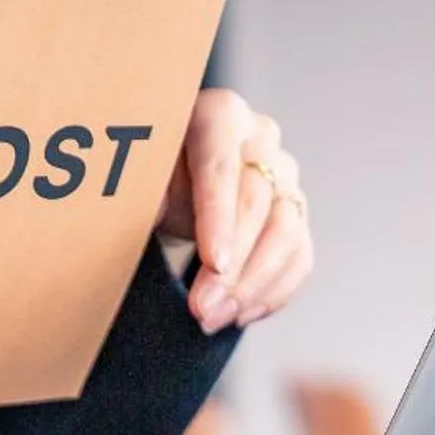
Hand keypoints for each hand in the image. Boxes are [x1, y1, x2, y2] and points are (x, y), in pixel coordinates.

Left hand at [159, 88, 314, 333]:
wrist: (169, 185)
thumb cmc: (147, 177)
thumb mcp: (135, 178)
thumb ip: (139, 188)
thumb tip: (152, 213)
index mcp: (218, 115)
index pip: (222, 161)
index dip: (218, 213)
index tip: (213, 261)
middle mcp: (260, 138)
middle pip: (256, 200)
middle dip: (231, 263)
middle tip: (202, 308)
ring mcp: (284, 176)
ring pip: (286, 231)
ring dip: (253, 285)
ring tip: (215, 319)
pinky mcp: (294, 213)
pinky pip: (299, 256)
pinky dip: (272, 292)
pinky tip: (240, 315)